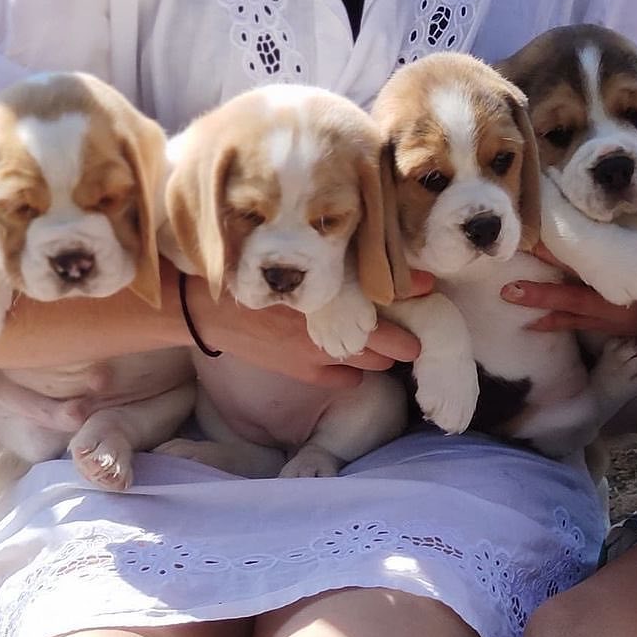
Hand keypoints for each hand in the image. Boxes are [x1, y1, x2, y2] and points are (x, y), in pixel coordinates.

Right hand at [185, 274, 429, 387]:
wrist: (206, 308)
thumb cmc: (247, 276)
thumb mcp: (290, 263)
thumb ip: (327, 265)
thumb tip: (361, 258)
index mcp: (327, 292)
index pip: (382, 292)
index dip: (411, 289)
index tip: (430, 287)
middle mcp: (329, 325)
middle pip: (387, 338)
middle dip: (407, 336)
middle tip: (419, 334)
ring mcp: (319, 353)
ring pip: (372, 361)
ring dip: (382, 354)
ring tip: (389, 347)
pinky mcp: (305, 371)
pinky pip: (345, 379)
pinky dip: (354, 372)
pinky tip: (354, 366)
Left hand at [499, 244, 636, 337]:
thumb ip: (632, 236)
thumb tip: (606, 209)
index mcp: (625, 275)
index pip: (589, 259)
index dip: (564, 248)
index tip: (539, 234)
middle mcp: (611, 297)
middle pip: (571, 287)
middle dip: (543, 280)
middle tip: (513, 273)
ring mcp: (605, 314)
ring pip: (567, 307)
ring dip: (539, 301)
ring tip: (509, 295)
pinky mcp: (604, 325)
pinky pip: (574, 323)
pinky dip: (553, 322)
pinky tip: (531, 324)